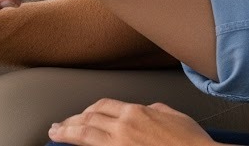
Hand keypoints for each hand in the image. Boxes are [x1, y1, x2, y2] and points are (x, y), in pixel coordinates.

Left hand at [48, 100, 212, 145]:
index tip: (81, 115)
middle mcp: (123, 126)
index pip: (103, 105)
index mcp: (136, 112)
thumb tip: (145, 110)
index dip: (89, 110)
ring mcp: (119, 143)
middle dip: (71, 121)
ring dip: (67, 132)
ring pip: (85, 134)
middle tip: (59, 126)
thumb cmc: (192, 142)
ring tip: (56, 134)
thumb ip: (153, 110)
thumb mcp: (172, 115)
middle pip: (88, 119)